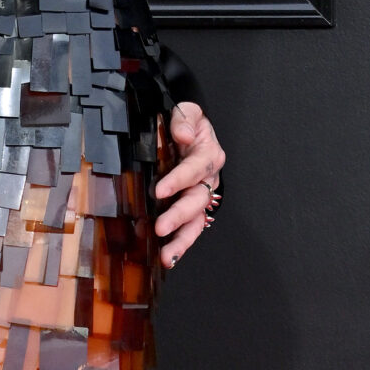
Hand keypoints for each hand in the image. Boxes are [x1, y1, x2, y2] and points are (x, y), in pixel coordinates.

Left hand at [155, 102, 224, 267]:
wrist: (188, 132)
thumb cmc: (188, 124)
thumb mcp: (188, 112)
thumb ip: (184, 118)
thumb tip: (183, 134)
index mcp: (208, 154)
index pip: (195, 168)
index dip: (179, 180)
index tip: (160, 190)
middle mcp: (209, 178)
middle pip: (197, 200)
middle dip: (179, 215)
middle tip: (161, 227)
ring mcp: (202, 196)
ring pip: (197, 221)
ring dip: (183, 240)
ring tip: (167, 255)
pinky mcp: (193, 209)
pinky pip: (190, 229)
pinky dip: (180, 244)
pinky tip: (168, 258)